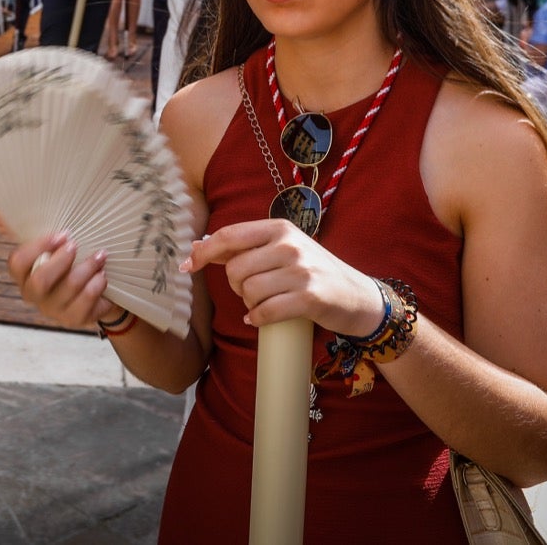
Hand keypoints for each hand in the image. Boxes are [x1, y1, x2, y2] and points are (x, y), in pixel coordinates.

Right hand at [6, 230, 114, 328]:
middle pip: (39, 281)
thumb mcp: (50, 246)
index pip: (17, 263)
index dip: (38, 247)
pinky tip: (102, 275)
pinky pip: (85, 302)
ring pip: (69, 287)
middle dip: (61, 260)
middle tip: (76, 245)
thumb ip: (26, 229)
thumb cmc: (68, 262)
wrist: (94, 290)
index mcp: (23, 274)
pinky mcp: (73, 319)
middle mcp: (33, 294)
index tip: (61, 234)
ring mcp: (53, 310)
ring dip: (88, 267)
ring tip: (100, 256)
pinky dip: (96, 284)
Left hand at [183, 219, 385, 334]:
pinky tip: (260, 319)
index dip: (205, 251)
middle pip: (236, 269)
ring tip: (265, 303)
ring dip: (250, 304)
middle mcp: (290, 245)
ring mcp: (302, 271)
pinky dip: (258, 319)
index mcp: (280, 228)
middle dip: (236, 287)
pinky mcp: (310, 297)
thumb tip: (197, 246)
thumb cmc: (312, 273)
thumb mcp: (281, 250)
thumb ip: (243, 247)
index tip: (188, 266)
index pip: (231, 235)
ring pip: (249, 291)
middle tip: (251, 291)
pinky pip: (266, 311)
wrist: (358, 297)